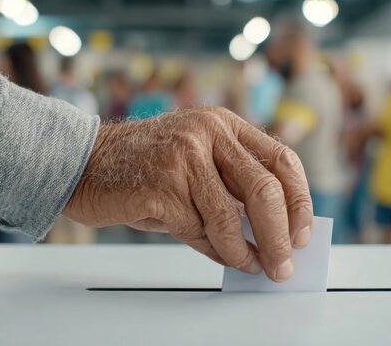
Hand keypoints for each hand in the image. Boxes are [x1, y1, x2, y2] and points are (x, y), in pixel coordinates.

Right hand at [63, 107, 312, 281]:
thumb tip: (271, 237)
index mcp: (225, 125)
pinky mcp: (162, 185)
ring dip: (245, 252)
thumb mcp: (198, 165)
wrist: (86, 163)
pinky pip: (199, 229)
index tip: (304, 233)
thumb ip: (233, 191)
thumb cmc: (145, 168)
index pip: (282, 160)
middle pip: (265, 189)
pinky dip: (213, 250)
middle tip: (283, 264)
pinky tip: (217, 254)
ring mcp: (184, 157)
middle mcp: (208, 133)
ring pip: (231, 216)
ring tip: (251, 266)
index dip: (300, 201)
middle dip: (281, 236)